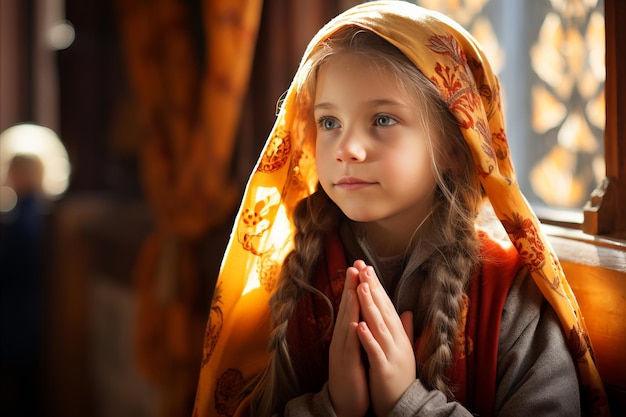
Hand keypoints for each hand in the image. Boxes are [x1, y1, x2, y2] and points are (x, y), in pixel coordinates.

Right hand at [328, 263, 368, 416]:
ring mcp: (341, 351)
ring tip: (353, 285)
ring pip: (346, 323)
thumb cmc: (353, 377)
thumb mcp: (357, 351)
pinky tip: (354, 322)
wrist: (344, 404)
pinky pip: (348, 348)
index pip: (352, 307)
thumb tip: (364, 315)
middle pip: (347, 309)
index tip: (361, 268)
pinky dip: (351, 334)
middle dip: (350, 287)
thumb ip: (361, 332)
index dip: (355, 287)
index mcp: (347, 335)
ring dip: (349, 304)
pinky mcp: (345, 365)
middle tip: (354, 266)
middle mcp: (341, 339)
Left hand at [354, 261, 415, 416]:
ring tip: (361, 287)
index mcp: (398, 336)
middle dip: (372, 288)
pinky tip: (359, 325)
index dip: (377, 287)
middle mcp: (397, 341)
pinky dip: (367, 338)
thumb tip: (407, 311)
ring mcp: (391, 355)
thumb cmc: (400, 377)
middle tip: (363, 267)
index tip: (367, 268)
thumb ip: (405, 330)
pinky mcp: (384, 370)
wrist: (404, 406)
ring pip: (380, 326)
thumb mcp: (403, 350)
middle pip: (383, 310)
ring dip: (370, 306)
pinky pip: (375, 352)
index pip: (387, 306)